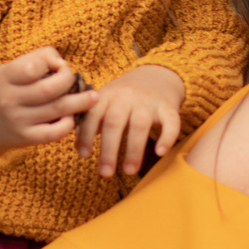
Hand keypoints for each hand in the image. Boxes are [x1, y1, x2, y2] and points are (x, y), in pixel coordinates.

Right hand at [0, 46, 97, 176]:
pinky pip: (54, 133)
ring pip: (57, 110)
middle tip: (74, 79)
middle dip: (69, 81)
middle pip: (49, 89)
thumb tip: (62, 64)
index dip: (52, 61)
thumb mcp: (10, 69)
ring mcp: (18, 121)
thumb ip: (37, 59)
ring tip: (93, 97)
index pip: (33, 66)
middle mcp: (9, 100)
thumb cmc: (6, 90)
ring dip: (80, 102)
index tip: (58, 64)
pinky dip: (69, 124)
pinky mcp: (26, 138)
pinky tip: (73, 117)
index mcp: (4, 77)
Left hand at [77, 63, 183, 178]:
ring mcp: (148, 101)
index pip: (93, 114)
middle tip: (106, 174)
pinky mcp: (169, 107)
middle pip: (115, 122)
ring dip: (133, 150)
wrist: (157, 75)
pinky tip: (160, 153)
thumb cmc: (124, 95)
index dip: (86, 134)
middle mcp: (126, 96)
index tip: (84, 156)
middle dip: (109, 150)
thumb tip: (78, 148)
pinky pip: (170, 122)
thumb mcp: (105, 100)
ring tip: (128, 171)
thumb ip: (91, 120)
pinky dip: (167, 137)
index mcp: (107, 95)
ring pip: (140, 125)